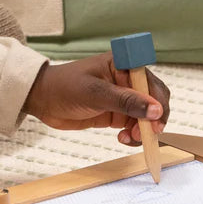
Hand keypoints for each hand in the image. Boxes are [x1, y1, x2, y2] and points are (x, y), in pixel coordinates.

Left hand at [23, 53, 169, 145]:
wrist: (43, 100)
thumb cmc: (65, 86)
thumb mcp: (96, 93)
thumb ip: (126, 102)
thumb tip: (155, 110)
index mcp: (125, 65)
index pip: (152, 83)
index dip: (159, 102)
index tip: (156, 119)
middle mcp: (128, 81)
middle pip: (154, 101)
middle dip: (153, 119)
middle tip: (146, 134)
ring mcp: (123, 98)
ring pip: (146, 117)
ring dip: (143, 130)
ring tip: (130, 138)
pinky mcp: (117, 113)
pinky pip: (134, 126)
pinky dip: (133, 135)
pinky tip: (123, 138)